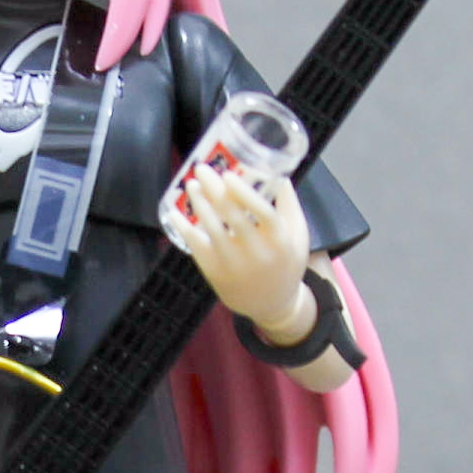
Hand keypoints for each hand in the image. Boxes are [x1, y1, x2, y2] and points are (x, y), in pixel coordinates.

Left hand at [171, 164, 311, 338]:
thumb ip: (289, 204)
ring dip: (198, 205)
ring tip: (191, 185)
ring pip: (211, 229)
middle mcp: (256, 253)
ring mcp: (233, 264)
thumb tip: (279, 172)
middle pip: (232, 216)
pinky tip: (175, 213)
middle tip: (201, 169)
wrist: (270, 303)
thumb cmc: (285, 261)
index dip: (244, 193)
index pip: (262, 212)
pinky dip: (184, 229)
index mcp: (280, 240)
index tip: (228, 175)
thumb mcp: (298, 234)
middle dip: (214, 189)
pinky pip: (196, 247)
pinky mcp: (215, 273)